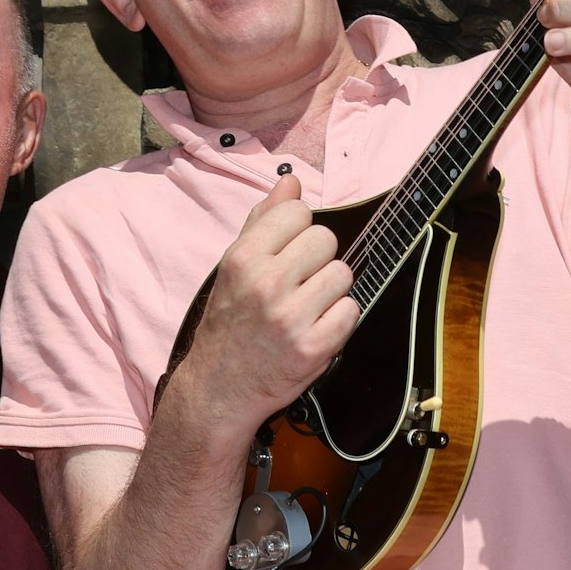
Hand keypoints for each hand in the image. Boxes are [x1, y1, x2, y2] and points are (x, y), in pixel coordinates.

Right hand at [166, 175, 356, 445]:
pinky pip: (351, 311)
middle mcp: (265, 284)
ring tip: (306, 307)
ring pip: (342, 274)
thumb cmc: (228, 323)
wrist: (219, 388)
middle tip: (298, 283)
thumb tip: (291, 181)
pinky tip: (316, 328)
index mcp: (243, 258)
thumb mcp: (233, 267)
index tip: (287, 251)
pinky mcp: (313, 349)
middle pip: (326, 239)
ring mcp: (290, 318)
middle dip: (318, 259)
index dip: (298, 230)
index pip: (298, 212)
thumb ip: (263, 221)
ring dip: (331, 290)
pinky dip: (339, 320)